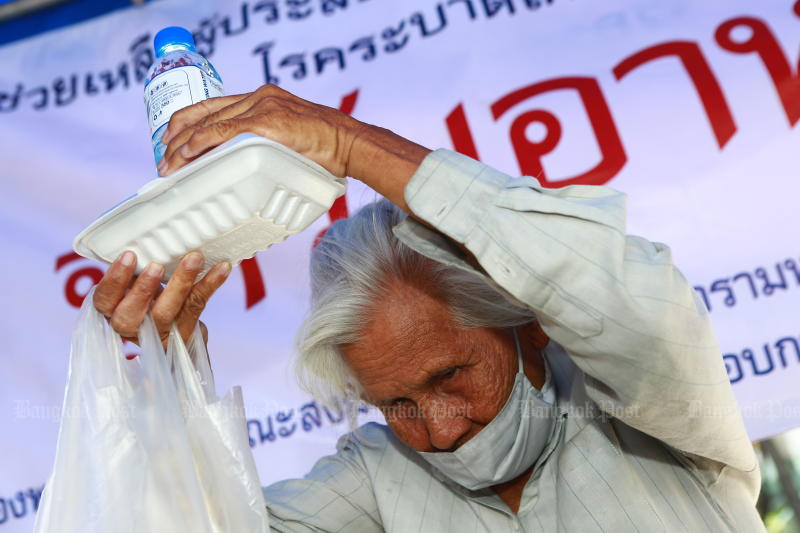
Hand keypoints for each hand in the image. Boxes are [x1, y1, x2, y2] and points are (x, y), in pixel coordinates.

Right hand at [93, 251, 230, 347]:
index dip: (114, 280)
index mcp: (113, 311)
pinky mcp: (185, 332)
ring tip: (194, 258)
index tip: (129, 255)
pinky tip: (222, 268)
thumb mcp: (136, 284)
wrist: (177, 336)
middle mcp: (131, 327)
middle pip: (130, 314)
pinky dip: (210, 285)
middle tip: (156, 266)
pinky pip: (197, 306)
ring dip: (181, 283)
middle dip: (143, 289)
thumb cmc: (150, 299)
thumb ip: (137, 268)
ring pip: (166, 312)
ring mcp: (159, 333)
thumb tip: (149, 232)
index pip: (103, 300)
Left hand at [159, 84, 430, 212]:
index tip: (174, 147)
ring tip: (169, 167)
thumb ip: (270, 148)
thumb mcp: (292, 143)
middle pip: (201, 111)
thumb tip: (253, 175)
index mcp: (263, 99)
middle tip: (164, 160)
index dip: (187, 126)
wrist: (351, 143)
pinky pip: (221, 131)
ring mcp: (261, 107)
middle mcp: (257, 97)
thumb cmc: (328, 151)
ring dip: (181, 146)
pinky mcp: (265, 121)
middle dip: (175, 136)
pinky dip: (198, 145)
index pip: (213, 108)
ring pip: (206, 122)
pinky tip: (185, 158)